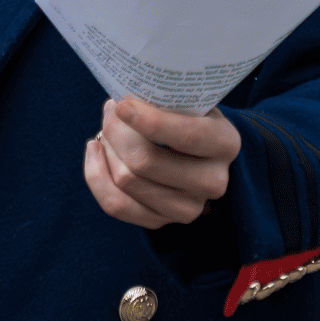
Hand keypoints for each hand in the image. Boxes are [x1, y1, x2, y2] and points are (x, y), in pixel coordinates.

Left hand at [83, 98, 241, 228]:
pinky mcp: (162, 222)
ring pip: (127, 182)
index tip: (122, 106)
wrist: (194, 150)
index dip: (150, 122)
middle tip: (110, 112)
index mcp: (224, 142)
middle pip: (146, 162)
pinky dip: (96, 176)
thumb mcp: (186, 101)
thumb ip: (162, 99)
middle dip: (116, 133)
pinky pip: (116, 205)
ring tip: (106, 130)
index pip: (187, 136)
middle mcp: (213, 181)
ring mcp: (189, 207)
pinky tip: (95, 151)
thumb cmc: (184, 116)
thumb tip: (120, 102)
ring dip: (107, 151)